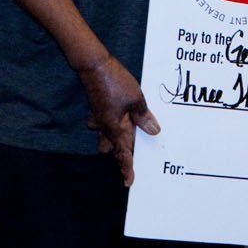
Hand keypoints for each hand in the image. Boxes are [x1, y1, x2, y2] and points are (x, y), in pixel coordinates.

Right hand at [78, 55, 159, 186]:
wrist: (94, 66)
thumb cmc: (115, 82)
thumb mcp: (136, 99)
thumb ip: (143, 116)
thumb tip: (153, 131)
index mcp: (114, 127)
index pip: (122, 152)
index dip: (127, 167)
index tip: (129, 181)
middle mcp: (104, 126)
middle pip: (111, 148)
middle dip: (120, 154)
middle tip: (131, 158)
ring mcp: (99, 117)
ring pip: (105, 137)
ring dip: (114, 140)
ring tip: (128, 138)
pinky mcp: (98, 109)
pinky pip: (103, 124)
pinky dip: (111, 125)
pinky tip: (121, 118)